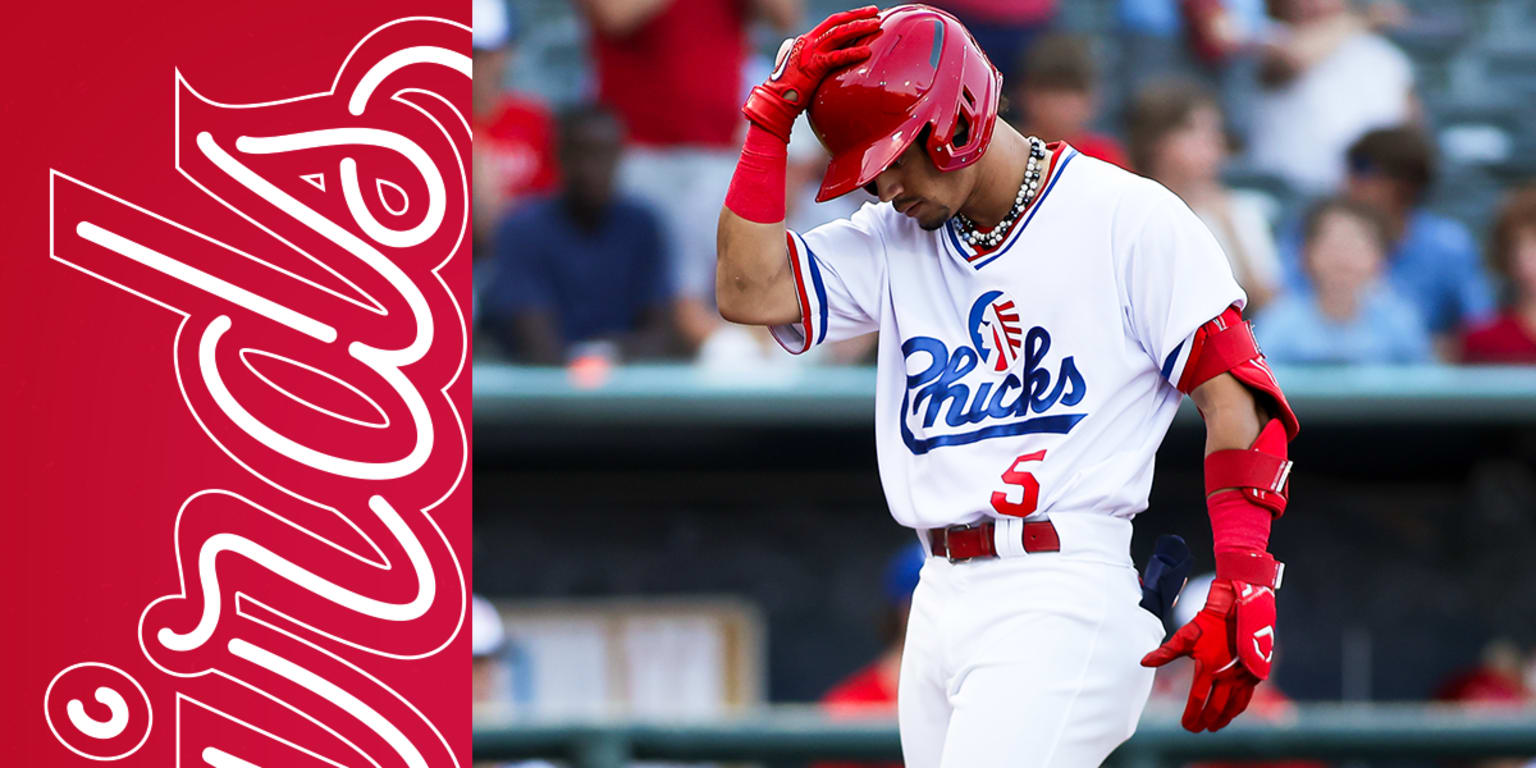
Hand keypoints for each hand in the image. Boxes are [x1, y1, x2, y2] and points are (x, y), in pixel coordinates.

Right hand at [742, 6, 879, 140]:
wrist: (775, 101)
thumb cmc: (788, 89)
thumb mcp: (799, 67)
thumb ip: (809, 58)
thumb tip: (820, 56)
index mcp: (805, 40)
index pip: (831, 22)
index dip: (849, 16)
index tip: (865, 13)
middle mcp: (808, 41)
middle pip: (837, 21)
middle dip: (858, 14)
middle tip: (876, 11)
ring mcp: (810, 52)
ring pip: (839, 33)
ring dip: (859, 27)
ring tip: (876, 25)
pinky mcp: (814, 66)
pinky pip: (837, 56)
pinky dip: (853, 53)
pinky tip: (866, 52)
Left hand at [1141, 578, 1275, 731]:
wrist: (1236, 609)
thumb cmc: (1208, 623)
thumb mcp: (1185, 636)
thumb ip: (1165, 653)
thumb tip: (1143, 662)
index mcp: (1208, 668)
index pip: (1197, 700)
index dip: (1191, 715)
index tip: (1186, 726)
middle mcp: (1227, 676)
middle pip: (1216, 708)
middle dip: (1206, 722)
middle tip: (1197, 729)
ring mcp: (1243, 676)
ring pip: (1233, 707)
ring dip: (1223, 720)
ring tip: (1213, 727)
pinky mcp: (1254, 674)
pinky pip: (1246, 698)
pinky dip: (1237, 710)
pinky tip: (1231, 713)